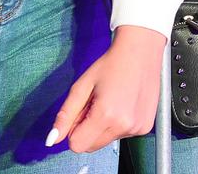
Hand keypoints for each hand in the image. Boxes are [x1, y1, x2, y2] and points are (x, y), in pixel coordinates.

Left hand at [46, 25, 164, 152]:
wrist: (141, 50)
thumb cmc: (111, 64)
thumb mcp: (82, 86)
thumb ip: (65, 115)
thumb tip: (52, 140)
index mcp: (106, 115)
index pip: (77, 145)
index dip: (74, 129)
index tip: (82, 111)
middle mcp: (124, 125)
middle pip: (91, 147)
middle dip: (88, 129)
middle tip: (96, 104)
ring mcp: (137, 127)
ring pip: (106, 141)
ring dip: (104, 127)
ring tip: (112, 101)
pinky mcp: (145, 127)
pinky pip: (122, 135)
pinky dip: (119, 124)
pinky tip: (124, 104)